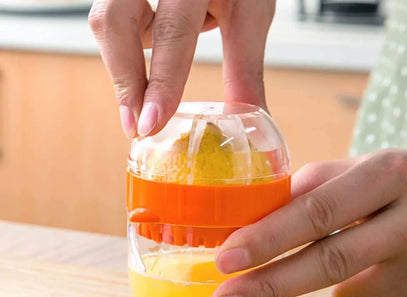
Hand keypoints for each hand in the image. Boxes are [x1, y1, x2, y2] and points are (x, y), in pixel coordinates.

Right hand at [89, 0, 275, 137]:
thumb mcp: (251, 12)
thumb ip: (245, 67)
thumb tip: (253, 117)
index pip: (172, 32)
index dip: (159, 81)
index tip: (151, 123)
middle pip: (115, 21)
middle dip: (124, 81)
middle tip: (136, 127)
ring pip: (105, 21)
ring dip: (122, 69)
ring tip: (141, 104)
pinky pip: (112, 19)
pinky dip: (124, 52)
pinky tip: (144, 69)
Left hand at [210, 149, 406, 296]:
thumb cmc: (398, 188)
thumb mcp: (362, 171)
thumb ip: (312, 189)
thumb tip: (253, 218)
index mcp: (386, 176)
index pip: (316, 211)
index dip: (267, 239)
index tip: (225, 260)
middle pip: (329, 262)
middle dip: (267, 287)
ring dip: (336, 289)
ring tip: (352, 260)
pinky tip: (383, 276)